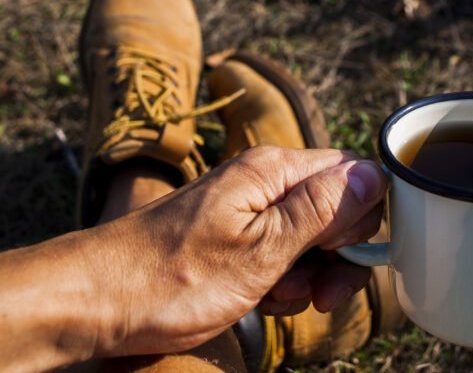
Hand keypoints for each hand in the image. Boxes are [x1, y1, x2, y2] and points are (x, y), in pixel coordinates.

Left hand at [83, 146, 386, 357]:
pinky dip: (278, 282)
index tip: (341, 259)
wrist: (98, 301)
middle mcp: (262, 181)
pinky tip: (257, 300)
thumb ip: (322, 211)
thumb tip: (374, 173)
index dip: (360, 218)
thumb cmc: (172, 278)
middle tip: (316, 294)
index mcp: (273, 171)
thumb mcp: (261, 250)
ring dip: (306, 276)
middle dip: (336, 257)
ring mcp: (246, 209)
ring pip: (309, 238)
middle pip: (334, 208)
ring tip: (274, 298)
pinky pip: (278, 254)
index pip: (351, 174)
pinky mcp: (232, 237)